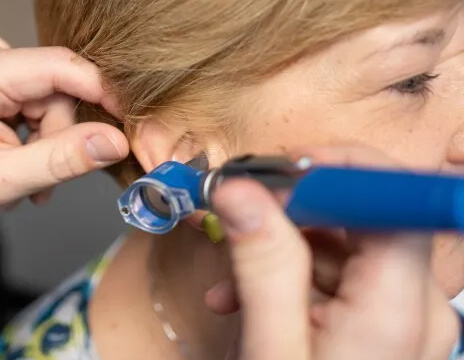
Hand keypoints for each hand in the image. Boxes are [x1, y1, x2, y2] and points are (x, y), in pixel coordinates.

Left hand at [0, 31, 127, 227]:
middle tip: (44, 177)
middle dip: (59, 134)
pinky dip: (38, 126)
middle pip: (55, 86)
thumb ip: (63, 160)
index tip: (126, 119)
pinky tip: (22, 151)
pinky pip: (38, 91)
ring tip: (29, 172)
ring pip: (51, 93)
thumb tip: (114, 142)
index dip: (99, 90)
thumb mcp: (7, 181)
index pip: (56, 67)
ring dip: (49, 135)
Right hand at [209, 145, 459, 359]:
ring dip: (283, 248)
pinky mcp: (380, 325)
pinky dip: (291, 276)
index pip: (394, 202)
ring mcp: (400, 318)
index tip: (282, 166)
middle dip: (296, 210)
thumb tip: (242, 191)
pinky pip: (338, 278)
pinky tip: (247, 295)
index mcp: (400, 311)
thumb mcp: (271, 348)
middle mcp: (416, 307)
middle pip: (364, 220)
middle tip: (240, 213)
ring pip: (344, 247)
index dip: (341, 169)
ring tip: (232, 277)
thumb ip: (262, 266)